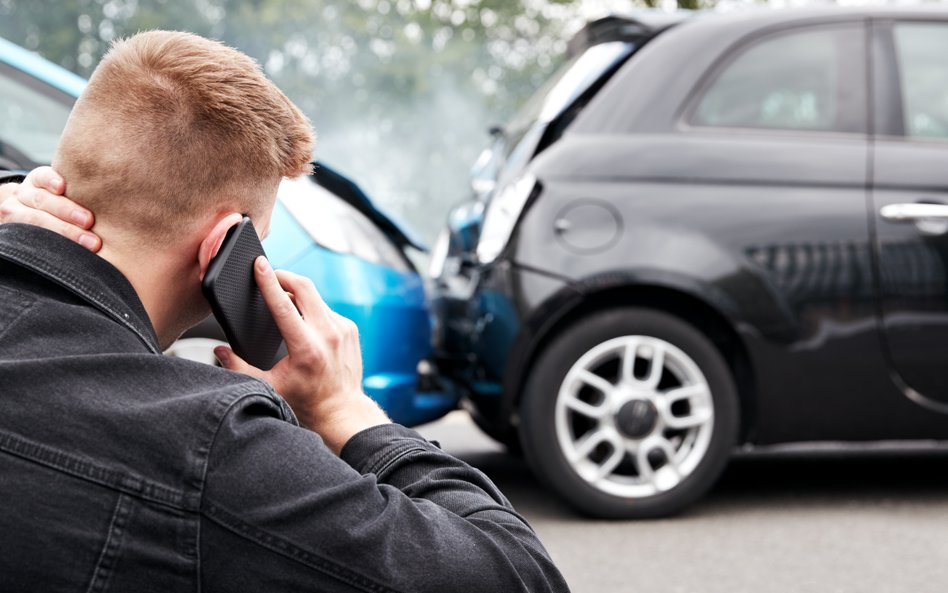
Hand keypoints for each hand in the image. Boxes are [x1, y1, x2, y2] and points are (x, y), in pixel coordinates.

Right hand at [0, 166, 100, 251]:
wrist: (31, 215)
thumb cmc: (64, 204)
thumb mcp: (68, 193)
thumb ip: (83, 193)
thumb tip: (119, 193)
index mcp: (39, 180)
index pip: (43, 177)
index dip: (51, 181)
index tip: (63, 187)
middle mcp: (25, 195)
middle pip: (42, 201)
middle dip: (67, 211)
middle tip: (90, 222)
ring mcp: (17, 213)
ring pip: (35, 220)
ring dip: (65, 231)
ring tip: (91, 243)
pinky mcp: (16, 232)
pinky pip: (30, 238)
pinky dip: (50, 243)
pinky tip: (65, 250)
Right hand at [215, 256, 389, 453]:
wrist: (341, 410)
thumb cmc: (305, 401)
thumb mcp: (268, 387)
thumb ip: (239, 367)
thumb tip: (219, 349)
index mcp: (306, 348)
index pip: (284, 305)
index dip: (269, 281)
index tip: (259, 264)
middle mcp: (327, 335)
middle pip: (304, 288)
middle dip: (284, 276)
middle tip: (269, 274)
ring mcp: (342, 329)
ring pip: (316, 296)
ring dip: (297, 293)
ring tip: (282, 298)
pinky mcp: (350, 329)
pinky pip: (326, 308)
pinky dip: (311, 307)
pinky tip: (302, 317)